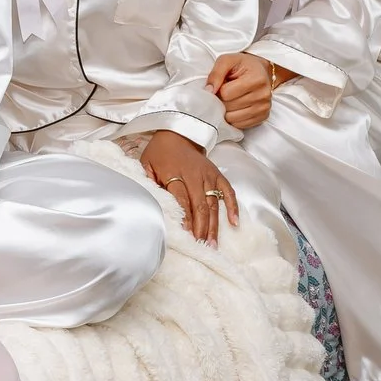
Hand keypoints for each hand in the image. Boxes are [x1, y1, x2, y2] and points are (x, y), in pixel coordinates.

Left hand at [141, 130, 236, 245]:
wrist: (177, 134)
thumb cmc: (159, 153)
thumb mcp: (146, 164)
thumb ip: (149, 184)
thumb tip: (152, 206)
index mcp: (174, 173)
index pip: (182, 199)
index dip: (185, 218)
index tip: (187, 234)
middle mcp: (194, 175)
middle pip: (200, 205)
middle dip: (201, 227)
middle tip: (201, 246)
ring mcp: (208, 175)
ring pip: (213, 203)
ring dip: (214, 225)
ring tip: (213, 244)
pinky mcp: (218, 174)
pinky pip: (228, 192)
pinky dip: (233, 207)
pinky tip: (234, 223)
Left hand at [208, 52, 279, 129]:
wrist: (260, 70)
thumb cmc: (243, 65)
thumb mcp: (227, 61)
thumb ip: (216, 73)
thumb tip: (209, 91)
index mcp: (257, 79)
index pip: (226, 93)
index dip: (219, 90)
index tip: (222, 84)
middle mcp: (264, 95)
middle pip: (229, 107)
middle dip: (222, 100)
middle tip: (225, 92)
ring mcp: (264, 108)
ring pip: (233, 118)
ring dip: (226, 110)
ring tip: (231, 99)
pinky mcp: (263, 117)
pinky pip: (240, 125)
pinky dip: (233, 118)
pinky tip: (236, 107)